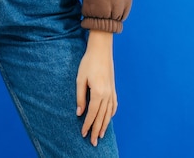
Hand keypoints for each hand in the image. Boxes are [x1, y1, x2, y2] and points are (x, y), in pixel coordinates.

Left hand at [76, 30, 117, 146]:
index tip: (82, 134)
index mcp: (98, 93)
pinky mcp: (113, 88)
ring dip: (105, 125)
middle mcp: (107, 95)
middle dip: (96, 130)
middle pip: (101, 117)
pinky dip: (111, 114)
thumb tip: (79, 112)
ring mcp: (112, 92)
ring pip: (109, 113)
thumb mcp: (80, 79)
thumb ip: (80, 97)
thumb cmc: (88, 63)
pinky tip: (109, 118)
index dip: (87, 125)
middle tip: (93, 142)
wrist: (101, 50)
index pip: (92, 114)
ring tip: (101, 135)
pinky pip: (114, 105)